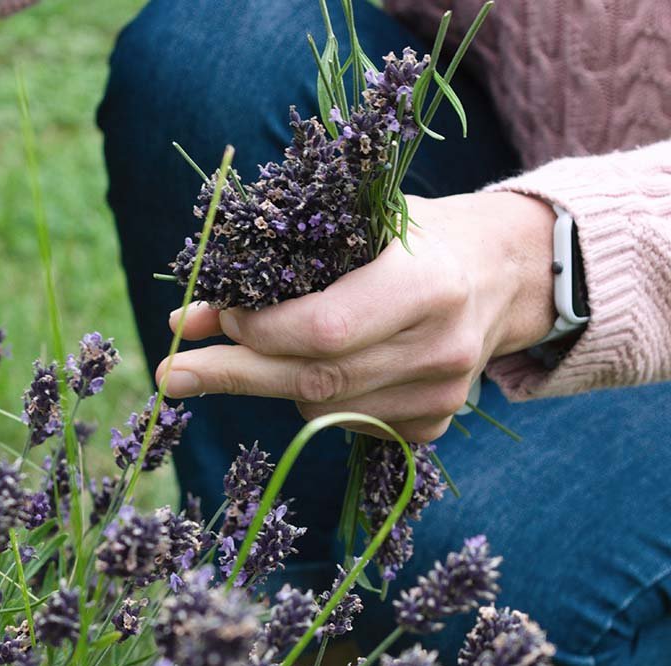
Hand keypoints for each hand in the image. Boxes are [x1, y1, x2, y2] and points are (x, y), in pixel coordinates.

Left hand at [156, 192, 558, 441]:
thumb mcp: (354, 226)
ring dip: (276, 379)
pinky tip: (328, 365)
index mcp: (427, 285)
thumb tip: (187, 321)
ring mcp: (441, 396)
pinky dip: (317, 398)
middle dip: (232, 374)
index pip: (322, 330)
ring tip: (271, 345)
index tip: (216, 318)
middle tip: (172, 374)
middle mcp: (440, 348)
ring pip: (320, 409)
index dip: (258, 331)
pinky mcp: (433, 426)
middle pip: (312, 381)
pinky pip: (344, 424)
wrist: (507, 270)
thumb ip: (274, 269)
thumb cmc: (414, 237)